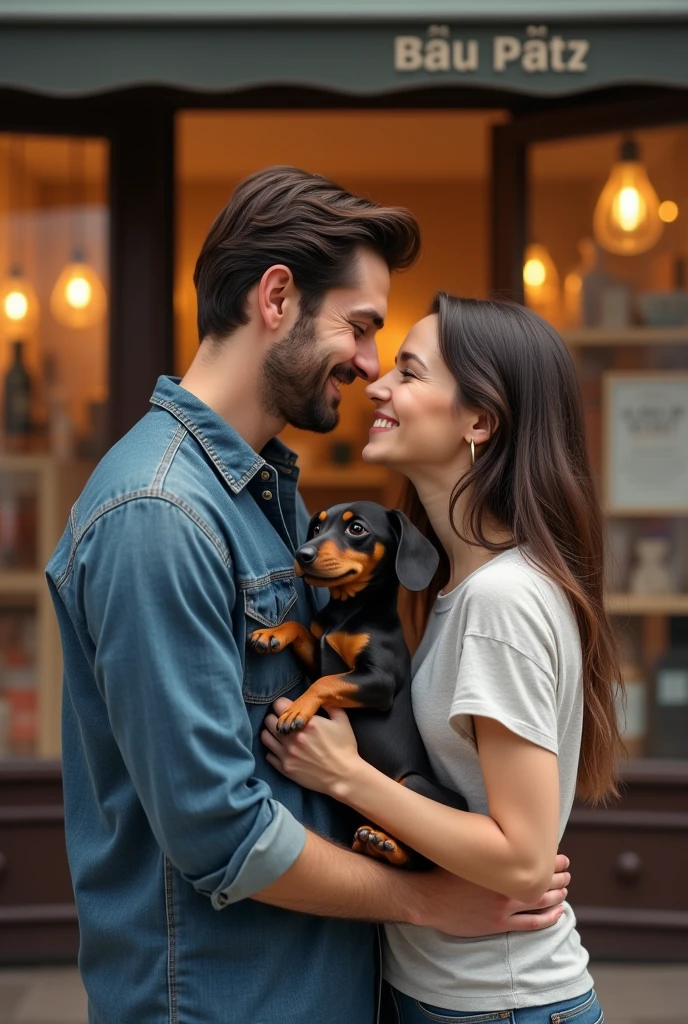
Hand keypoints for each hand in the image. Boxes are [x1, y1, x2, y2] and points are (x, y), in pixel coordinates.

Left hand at [262, 697, 362, 795]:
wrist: (344, 776)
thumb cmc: (345, 748)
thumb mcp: (342, 721)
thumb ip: (329, 705)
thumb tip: (318, 697)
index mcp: (306, 722)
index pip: (280, 705)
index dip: (283, 704)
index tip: (287, 707)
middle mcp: (293, 737)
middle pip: (269, 720)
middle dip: (275, 717)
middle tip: (282, 720)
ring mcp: (287, 753)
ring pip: (265, 736)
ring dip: (271, 732)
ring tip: (279, 733)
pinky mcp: (285, 768)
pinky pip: (268, 755)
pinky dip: (272, 750)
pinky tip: (281, 749)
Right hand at [406, 854, 570, 936]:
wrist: (429, 898)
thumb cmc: (444, 871)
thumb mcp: (467, 851)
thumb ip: (486, 843)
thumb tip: (503, 830)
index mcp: (498, 864)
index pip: (534, 860)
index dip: (552, 859)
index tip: (561, 856)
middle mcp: (505, 886)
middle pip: (542, 881)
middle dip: (559, 876)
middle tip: (567, 872)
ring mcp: (503, 907)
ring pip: (541, 901)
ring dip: (558, 896)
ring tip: (565, 890)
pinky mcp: (498, 924)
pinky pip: (531, 923)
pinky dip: (549, 918)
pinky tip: (558, 913)